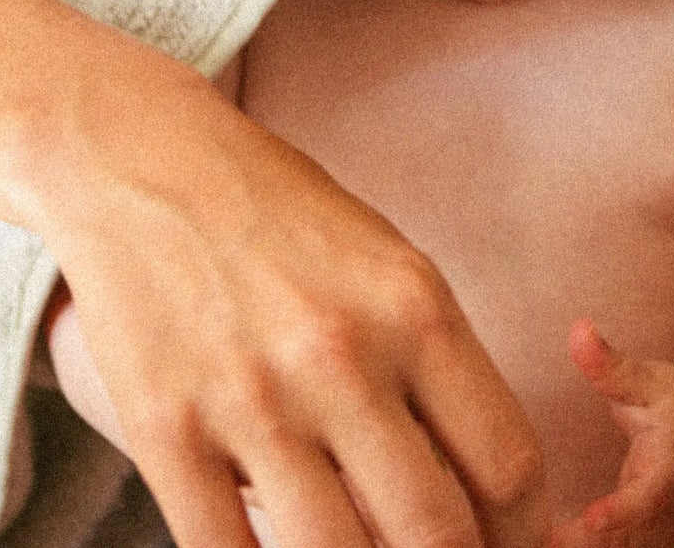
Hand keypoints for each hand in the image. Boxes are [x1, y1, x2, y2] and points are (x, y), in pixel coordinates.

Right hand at [31, 69, 548, 547]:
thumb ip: (436, 367)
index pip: (507, 463)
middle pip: (436, 533)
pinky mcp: (166, 434)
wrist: (148, 164)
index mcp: (415, 309)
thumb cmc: (286, 216)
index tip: (511, 539)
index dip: (525, 528)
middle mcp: (342, 359)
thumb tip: (479, 485)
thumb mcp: (390, 264)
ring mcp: (251, 402)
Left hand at [557, 321, 673, 547]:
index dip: (623, 511)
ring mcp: (668, 539)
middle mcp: (673, 514)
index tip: (590, 520)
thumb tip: (577, 328)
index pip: (651, 493)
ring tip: (536, 546)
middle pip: (631, 545)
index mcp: (672, 466)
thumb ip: (610, 364)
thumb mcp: (650, 378)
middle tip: (541, 545)